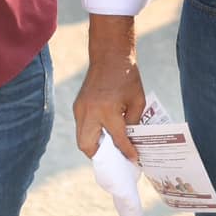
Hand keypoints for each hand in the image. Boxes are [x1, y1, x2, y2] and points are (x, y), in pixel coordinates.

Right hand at [73, 44, 146, 161]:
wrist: (109, 56)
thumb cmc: (127, 77)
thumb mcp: (137, 101)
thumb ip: (133, 123)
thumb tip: (130, 142)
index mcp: (108, 110)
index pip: (117, 139)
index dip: (126, 151)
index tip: (133, 159)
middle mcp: (90, 111)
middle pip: (88, 145)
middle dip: (100, 156)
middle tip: (114, 156)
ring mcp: (80, 108)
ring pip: (81, 138)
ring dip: (94, 145)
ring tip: (109, 146)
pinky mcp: (77, 105)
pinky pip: (81, 127)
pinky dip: (90, 133)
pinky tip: (103, 131)